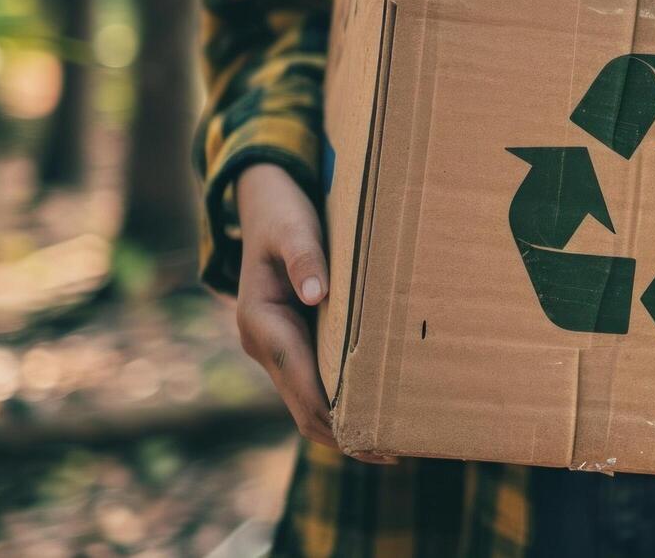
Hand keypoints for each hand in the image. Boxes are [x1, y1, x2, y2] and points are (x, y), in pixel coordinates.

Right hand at [234, 163, 391, 462]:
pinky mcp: (293, 341)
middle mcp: (264, 343)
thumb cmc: (282, 214)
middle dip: (344, 434)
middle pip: (304, 407)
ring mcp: (277, 346)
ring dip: (345, 425)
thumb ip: (304, 258)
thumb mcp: (292, 228)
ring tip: (392, 442)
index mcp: (261, 323)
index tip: (370, 437)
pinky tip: (377, 408)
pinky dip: (343, 402)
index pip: (301, 384)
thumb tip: (316, 295)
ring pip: (308, 401)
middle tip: (393, 452)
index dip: (335, 415)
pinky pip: (315, 383)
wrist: (262, 200)